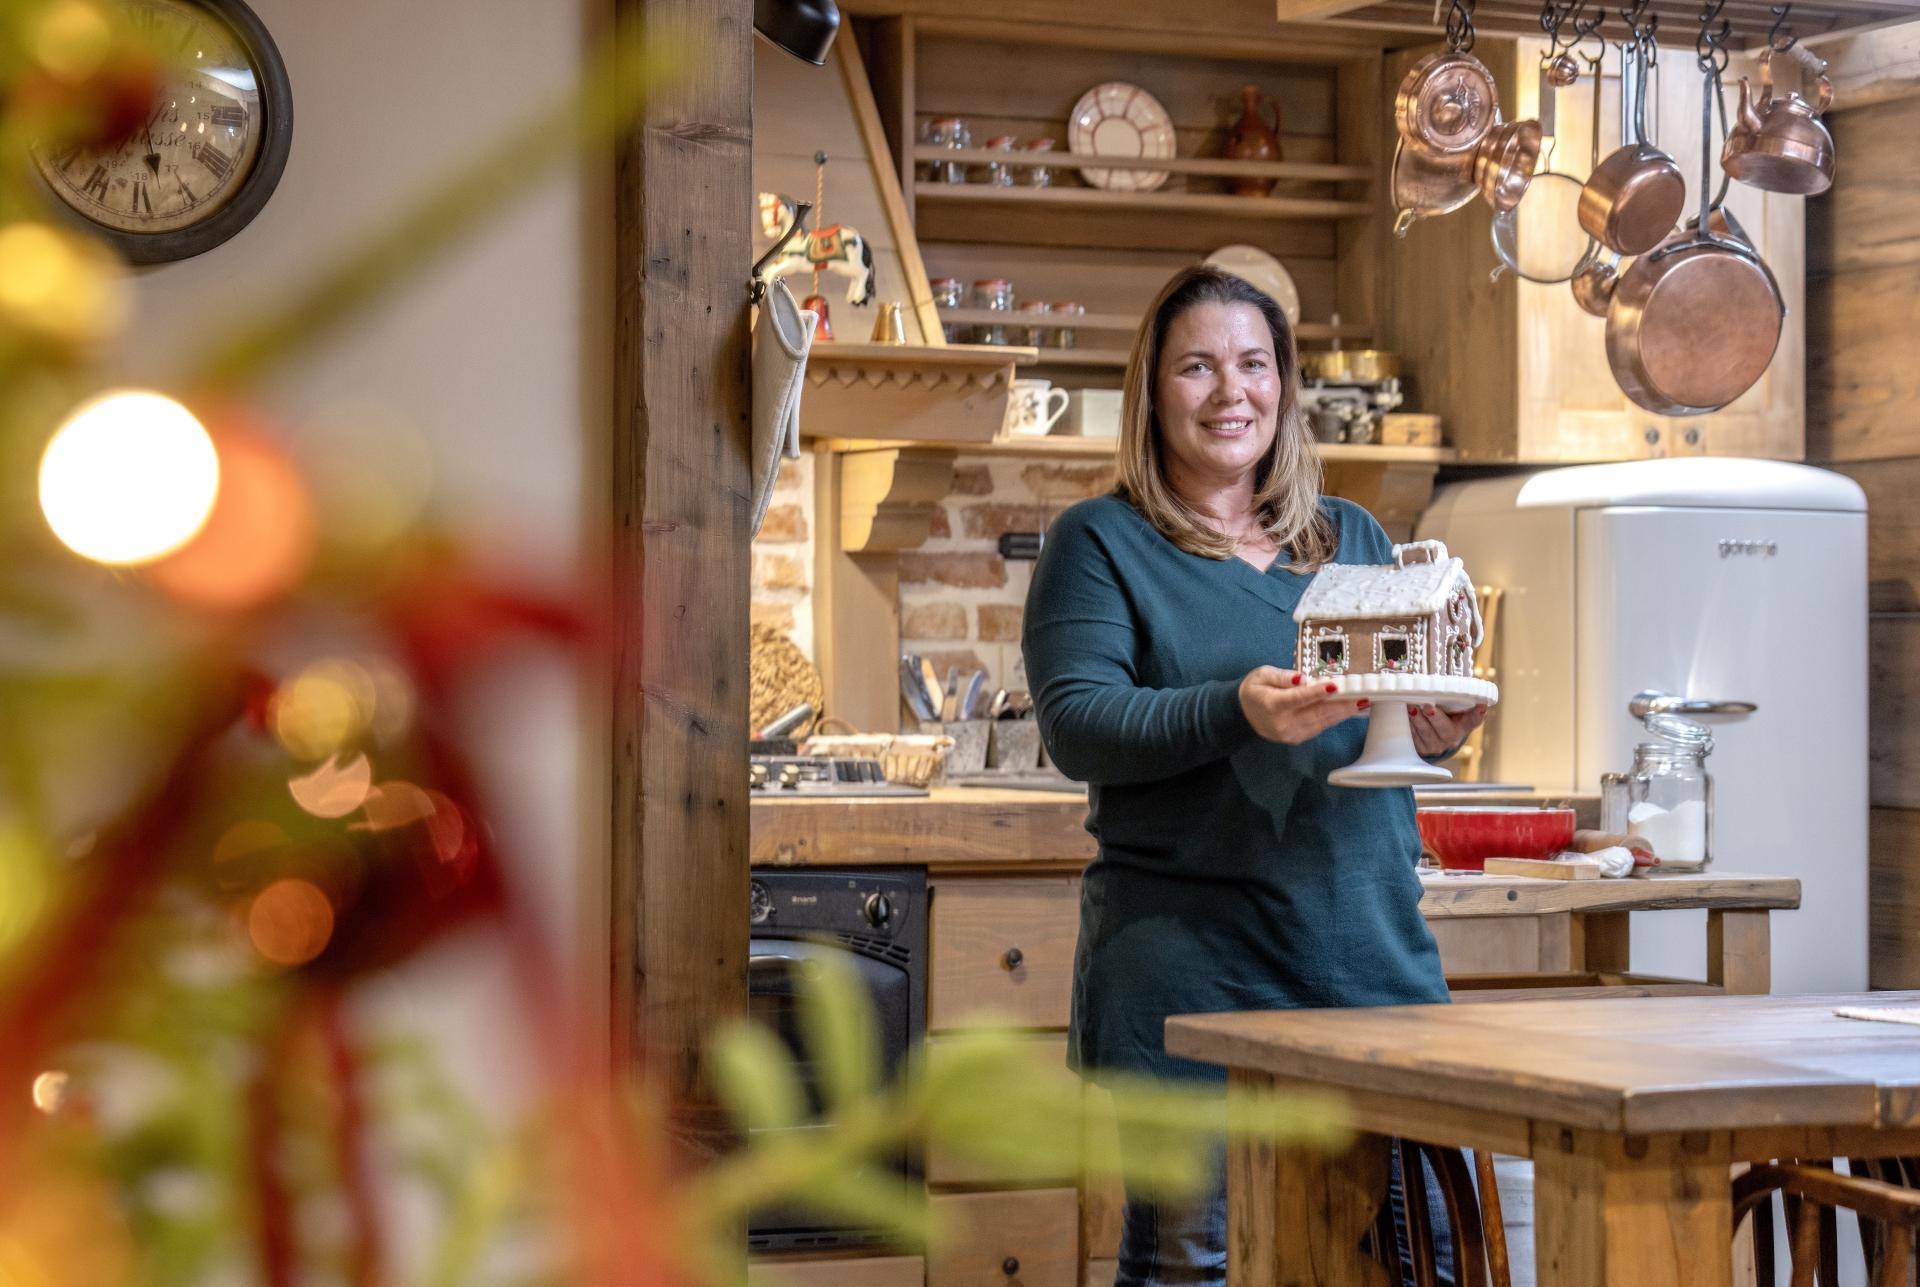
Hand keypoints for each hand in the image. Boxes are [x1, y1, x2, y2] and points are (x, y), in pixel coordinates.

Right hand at [1238, 667, 1366, 744]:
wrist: (1243, 714)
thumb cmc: (1255, 690)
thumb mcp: (1262, 675)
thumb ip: (1282, 677)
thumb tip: (1302, 679)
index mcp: (1272, 705)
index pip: (1298, 698)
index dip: (1317, 692)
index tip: (1335, 686)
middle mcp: (1282, 723)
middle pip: (1316, 713)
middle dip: (1341, 705)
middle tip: (1362, 696)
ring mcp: (1291, 734)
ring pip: (1321, 722)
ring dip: (1343, 712)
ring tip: (1362, 703)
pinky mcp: (1297, 738)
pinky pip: (1319, 727)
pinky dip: (1334, 717)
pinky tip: (1348, 710)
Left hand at [1410, 703, 1488, 756]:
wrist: (1434, 738)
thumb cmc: (1447, 718)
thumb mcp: (1457, 711)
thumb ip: (1463, 702)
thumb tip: (1472, 693)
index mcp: (1464, 726)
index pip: (1474, 720)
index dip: (1478, 713)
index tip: (1482, 705)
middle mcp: (1452, 738)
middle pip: (1445, 730)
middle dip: (1435, 718)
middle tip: (1428, 707)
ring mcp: (1435, 745)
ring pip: (1426, 733)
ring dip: (1417, 719)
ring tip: (1411, 707)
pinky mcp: (1421, 748)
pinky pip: (1414, 737)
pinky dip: (1409, 724)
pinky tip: (1405, 714)